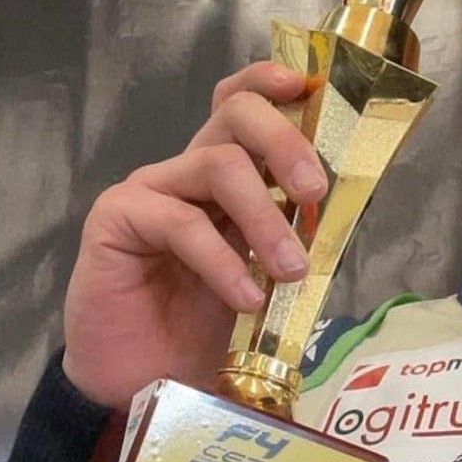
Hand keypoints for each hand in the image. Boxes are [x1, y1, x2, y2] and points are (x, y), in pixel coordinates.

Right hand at [61, 62, 326, 407]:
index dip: (270, 85)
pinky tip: (247, 297)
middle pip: (235, 116)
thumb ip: (291, 227)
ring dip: (265, 218)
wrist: (151, 377)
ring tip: (291, 269)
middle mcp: (189, 168)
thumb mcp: (265, 268)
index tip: (308, 86)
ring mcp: (150, 188)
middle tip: (315, 190)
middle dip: (284, 142)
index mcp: (225, 171)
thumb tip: (345, 200)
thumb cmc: (209, 321)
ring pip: (217, 165)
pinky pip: (181, 222)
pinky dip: (223, 260)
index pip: (241, 105)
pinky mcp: (117, 218)